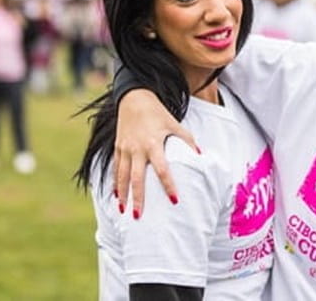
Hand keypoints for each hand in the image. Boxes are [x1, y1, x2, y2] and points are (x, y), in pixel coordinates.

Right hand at [114, 89, 198, 217]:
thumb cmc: (158, 113)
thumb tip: (200, 155)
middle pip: (136, 178)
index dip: (168, 185)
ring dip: (123, 194)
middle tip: (138, 217)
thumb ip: (187, 139)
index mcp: (154, 144)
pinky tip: (117, 195)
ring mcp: (125, 149)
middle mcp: (137, 149)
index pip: (162, 169)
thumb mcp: (174, 123)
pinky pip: (115, 168)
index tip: (174, 200)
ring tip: (124, 211)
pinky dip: (115, 182)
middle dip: (138, 198)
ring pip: (121, 176)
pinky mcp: (117, 147)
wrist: (134, 98)